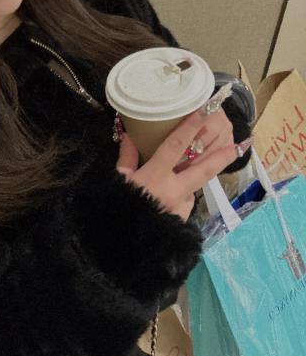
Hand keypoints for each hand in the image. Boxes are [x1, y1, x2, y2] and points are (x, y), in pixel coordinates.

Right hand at [115, 108, 241, 221]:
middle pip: (204, 168)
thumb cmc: (117, 207)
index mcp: (155, 176)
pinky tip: (167, 201)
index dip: (191, 126)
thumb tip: (128, 135)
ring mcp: (180, 206)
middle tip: (239, 143)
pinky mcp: (182, 219)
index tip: (204, 110)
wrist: (124, 245)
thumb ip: (127, 157)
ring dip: (193, 178)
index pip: (176, 145)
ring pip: (194, 186)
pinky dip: (180, 197)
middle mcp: (173, 190)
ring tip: (180, 178)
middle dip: (222, 155)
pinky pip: (185, 202)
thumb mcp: (118, 180)